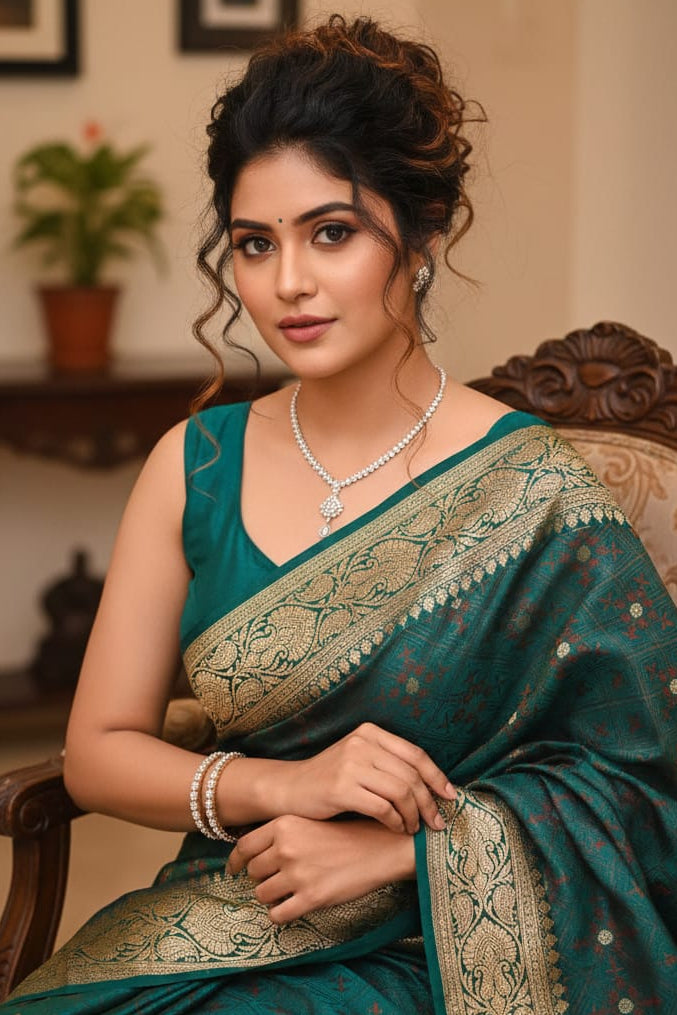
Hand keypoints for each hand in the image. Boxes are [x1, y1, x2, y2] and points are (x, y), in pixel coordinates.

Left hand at [226, 815, 415, 922]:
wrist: (379, 847)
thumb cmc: (346, 834)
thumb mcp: (310, 820)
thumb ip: (282, 833)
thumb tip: (253, 854)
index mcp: (285, 824)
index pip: (244, 846)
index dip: (235, 861)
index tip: (232, 869)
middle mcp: (286, 847)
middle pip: (254, 872)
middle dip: (263, 878)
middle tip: (278, 878)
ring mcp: (297, 874)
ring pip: (263, 895)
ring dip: (272, 896)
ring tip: (290, 891)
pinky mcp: (310, 898)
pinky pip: (277, 915)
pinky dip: (281, 914)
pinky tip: (293, 907)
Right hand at [280, 722, 453, 833]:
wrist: (290, 789)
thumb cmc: (329, 779)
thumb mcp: (359, 760)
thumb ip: (388, 765)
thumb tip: (432, 785)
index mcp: (370, 733)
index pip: (415, 754)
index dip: (437, 777)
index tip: (450, 797)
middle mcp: (362, 743)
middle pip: (411, 775)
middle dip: (429, 802)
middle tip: (436, 822)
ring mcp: (351, 764)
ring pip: (400, 791)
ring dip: (414, 815)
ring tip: (415, 828)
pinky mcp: (341, 788)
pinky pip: (383, 807)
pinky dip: (396, 821)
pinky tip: (397, 828)